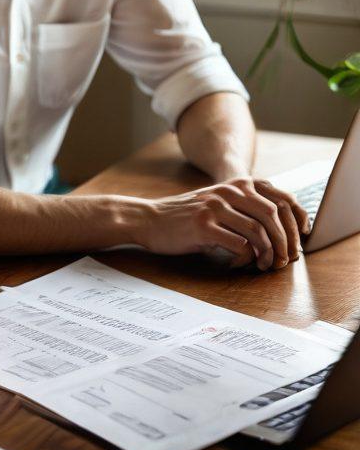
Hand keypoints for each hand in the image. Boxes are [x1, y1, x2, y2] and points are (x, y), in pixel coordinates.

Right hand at [134, 177, 309, 269]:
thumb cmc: (185, 217)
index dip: (296, 219)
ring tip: (263, 265)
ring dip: (267, 254)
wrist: (149, 219)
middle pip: (273, 216)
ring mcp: (215, 208)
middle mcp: (228, 191)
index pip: (279, 198)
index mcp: (237, 184)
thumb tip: (278, 231)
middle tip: (284, 261)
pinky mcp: (204, 227)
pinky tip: (237, 264)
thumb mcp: (217, 203)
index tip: (300, 239)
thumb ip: (243, 208)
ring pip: (258, 232)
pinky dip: (244, 259)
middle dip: (284, 242)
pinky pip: (239, 246)